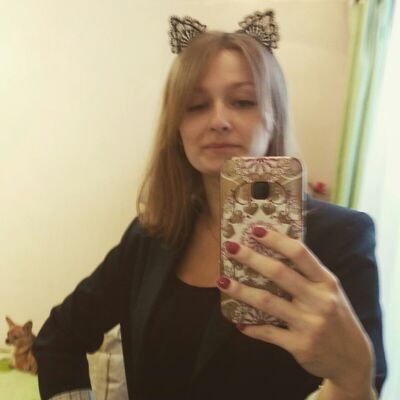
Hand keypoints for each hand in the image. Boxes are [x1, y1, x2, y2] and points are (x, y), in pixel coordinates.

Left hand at [217, 227, 373, 396]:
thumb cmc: (336, 317)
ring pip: (267, 302)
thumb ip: (307, 274)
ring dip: (241, 291)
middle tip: (231, 248)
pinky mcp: (300, 346)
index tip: (255, 230)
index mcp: (326, 282)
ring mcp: (309, 324)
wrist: (353, 360)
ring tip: (222, 281)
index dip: (276, 240)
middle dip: (251, 258)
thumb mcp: (330, 291)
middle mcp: (319, 300)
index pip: (300, 253)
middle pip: (279, 273)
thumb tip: (273, 252)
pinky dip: (251, 327)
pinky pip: (268, 333)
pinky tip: (238, 322)